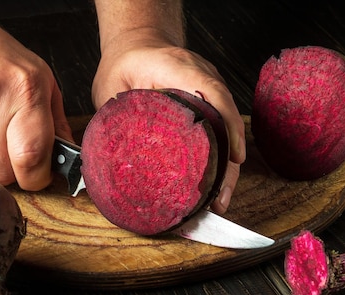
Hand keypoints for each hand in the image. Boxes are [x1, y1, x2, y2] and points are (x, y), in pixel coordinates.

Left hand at [91, 29, 245, 213]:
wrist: (137, 46)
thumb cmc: (123, 65)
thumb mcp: (111, 89)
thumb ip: (115, 119)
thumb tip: (113, 161)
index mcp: (177, 68)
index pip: (212, 93)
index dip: (227, 127)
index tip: (233, 157)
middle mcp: (202, 76)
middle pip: (227, 121)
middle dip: (227, 164)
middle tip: (220, 198)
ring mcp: (210, 89)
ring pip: (228, 129)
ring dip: (226, 167)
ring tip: (218, 200)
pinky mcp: (209, 102)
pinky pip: (221, 129)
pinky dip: (219, 157)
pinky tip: (213, 184)